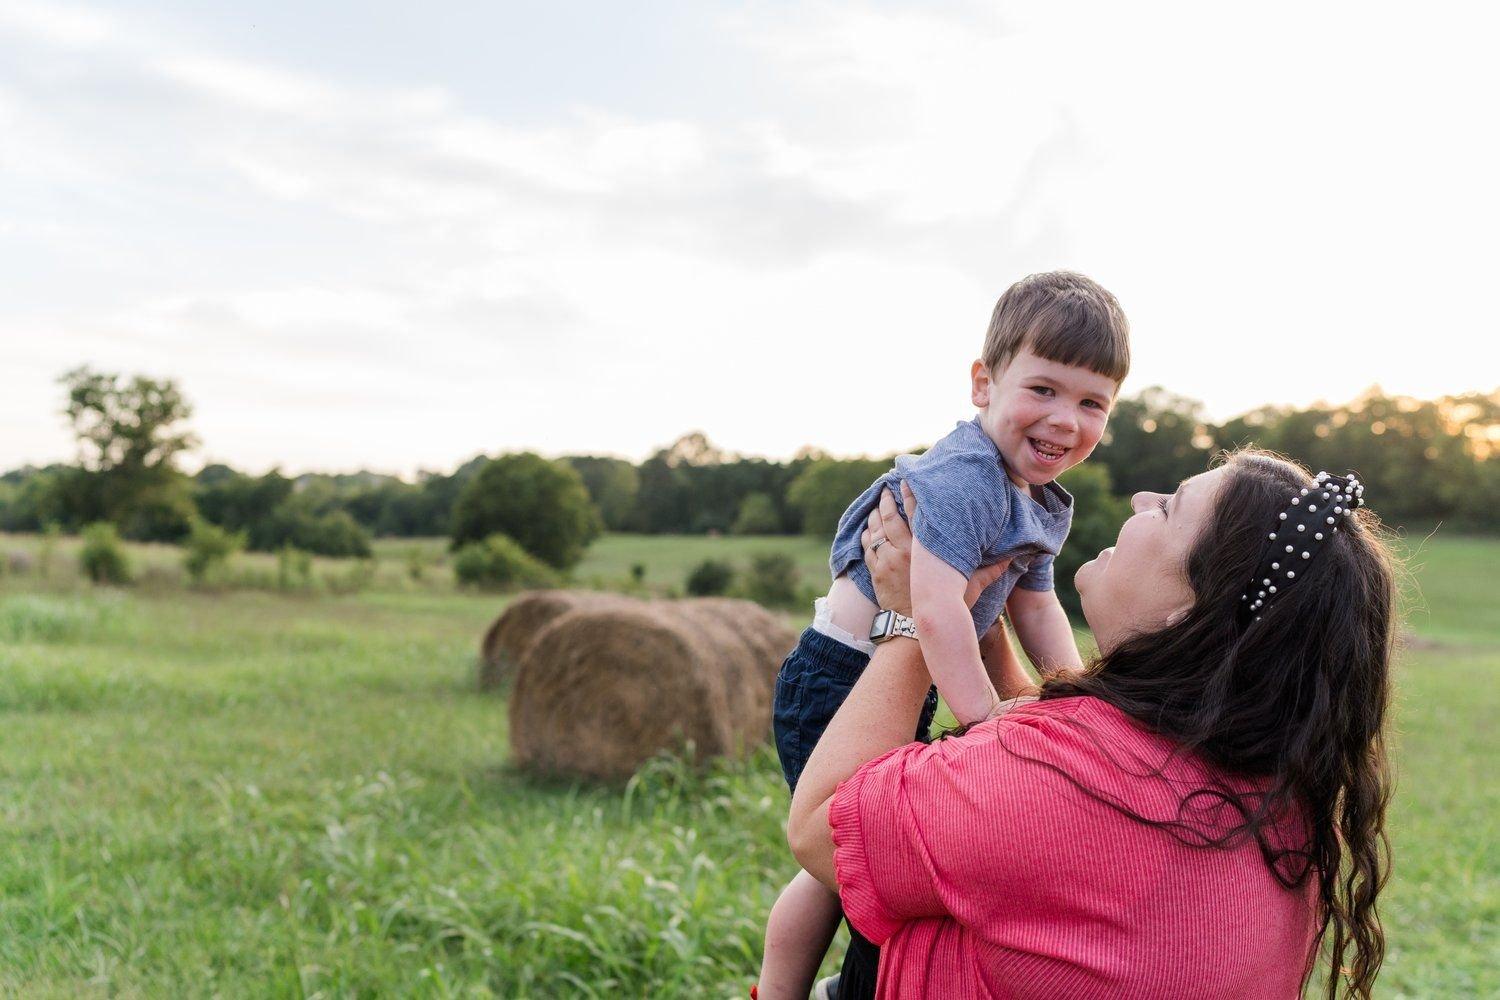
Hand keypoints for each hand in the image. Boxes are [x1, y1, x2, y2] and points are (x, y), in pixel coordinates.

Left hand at [861, 482, 1008, 614]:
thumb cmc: (944, 609)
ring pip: (875, 531)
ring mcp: (886, 562)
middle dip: (887, 501)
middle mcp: (903, 551)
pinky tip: (867, 530)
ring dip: (875, 516)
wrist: (911, 633)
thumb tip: (1013, 557)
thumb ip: (990, 571)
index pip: (918, 515)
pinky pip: (867, 548)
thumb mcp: (970, 589)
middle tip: (886, 489)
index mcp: (925, 551)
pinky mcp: (876, 573)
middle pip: (890, 518)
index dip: (912, 495)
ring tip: (876, 506)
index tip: (906, 481)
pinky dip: (866, 536)